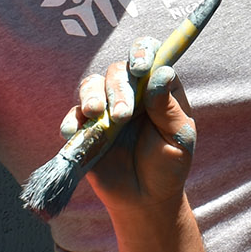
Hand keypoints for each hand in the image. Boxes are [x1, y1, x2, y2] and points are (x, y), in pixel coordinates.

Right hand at [74, 38, 198, 217]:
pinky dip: (72, 120)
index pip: (149, 54)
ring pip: (91, 84)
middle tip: (123, 115)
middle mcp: (131, 91)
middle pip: (117, 70)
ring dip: (92, 96)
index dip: (141, 52)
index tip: (140, 68)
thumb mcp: (179, 138)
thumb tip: (161, 73)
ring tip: (97, 115)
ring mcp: (106, 108)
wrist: (145, 199)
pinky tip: (74, 132)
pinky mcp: (86, 127)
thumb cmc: (169, 165)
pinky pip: (74, 115)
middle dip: (118, 88)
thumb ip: (168, 108)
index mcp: (158, 87)